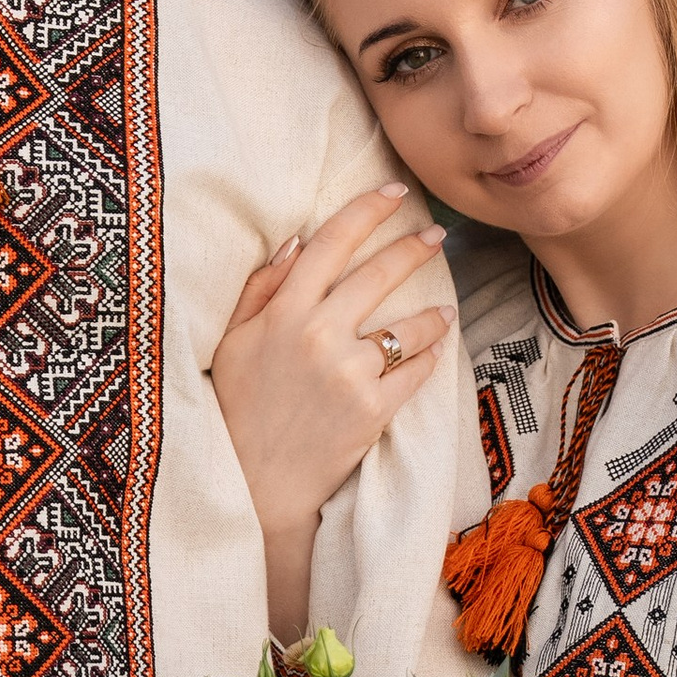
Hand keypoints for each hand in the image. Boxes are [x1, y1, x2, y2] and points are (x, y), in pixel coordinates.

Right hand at [210, 185, 450, 640]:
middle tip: (435, 235)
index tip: (395, 193)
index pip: (331, 243)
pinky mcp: (373, 410)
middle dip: (414, 247)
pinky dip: (431, 356)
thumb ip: (262, 288)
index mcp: (282, 312)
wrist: (254, 483)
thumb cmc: (236, 409)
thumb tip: (299, 241)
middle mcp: (319, 335)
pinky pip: (417, 371)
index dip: (368, 210)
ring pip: (410, 326)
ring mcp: (350, 373)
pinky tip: (436, 349)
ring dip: (435, 311)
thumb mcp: (232, 342)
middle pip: (379, 274)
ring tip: (444, 308)